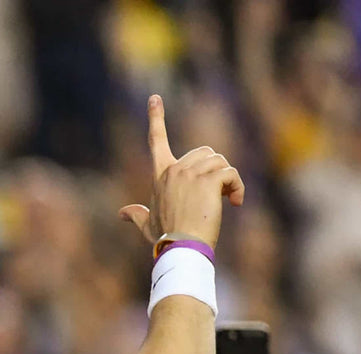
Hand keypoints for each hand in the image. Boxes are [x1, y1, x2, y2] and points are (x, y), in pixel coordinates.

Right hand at [119, 95, 244, 248]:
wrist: (181, 248)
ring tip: (227, 201)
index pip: (156, 141)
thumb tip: (123, 213)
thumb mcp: (148, 225)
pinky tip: (235, 202)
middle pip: (205, 153)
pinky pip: (231, 173)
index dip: (155, 118)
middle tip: (218, 194)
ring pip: (220, 162)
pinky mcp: (209, 180)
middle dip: (216, 171)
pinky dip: (238, 187)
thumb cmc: (165, 239)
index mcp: (161, 176)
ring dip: (228, 180)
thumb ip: (137, 215)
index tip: (154, 98)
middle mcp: (174, 170)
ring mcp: (191, 174)